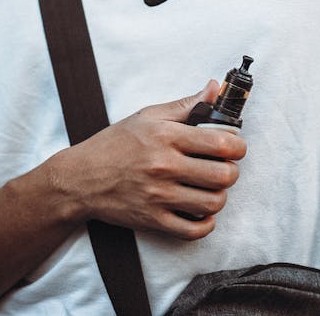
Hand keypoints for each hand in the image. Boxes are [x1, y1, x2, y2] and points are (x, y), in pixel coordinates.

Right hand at [48, 81, 246, 239]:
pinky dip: (205, 223)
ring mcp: (160, 196)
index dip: (238, 145)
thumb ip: (186, 104)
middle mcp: (165, 166)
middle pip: (223, 175)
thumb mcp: (148, 115)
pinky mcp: (154, 220)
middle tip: (225, 167)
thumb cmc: (115, 144)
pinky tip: (201, 211)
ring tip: (211, 187)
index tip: (236, 146)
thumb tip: (214, 88)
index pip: (221, 143)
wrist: (82, 178)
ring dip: (219, 196)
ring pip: (213, 203)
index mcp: (167, 136)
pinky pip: (193, 230)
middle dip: (231, 171)